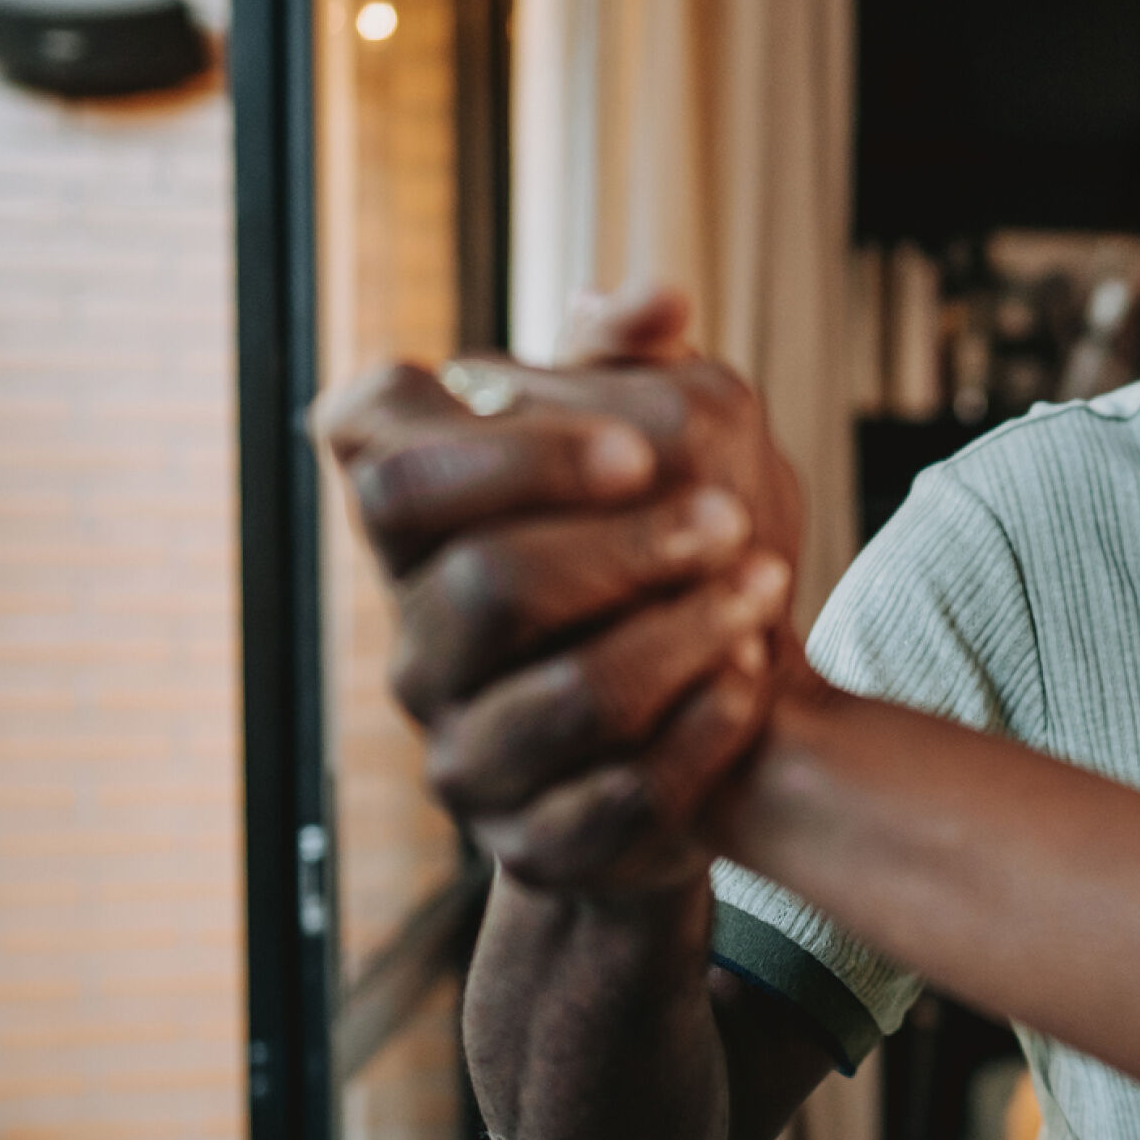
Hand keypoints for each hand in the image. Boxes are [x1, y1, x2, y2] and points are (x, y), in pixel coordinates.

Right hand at [313, 286, 808, 893]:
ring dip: (681, 635)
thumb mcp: (643, 455)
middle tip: (733, 516)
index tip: (635, 447)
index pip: (373, 453)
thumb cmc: (649, 566)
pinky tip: (756, 681)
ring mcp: (466, 751)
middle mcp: (416, 645)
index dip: (502, 452)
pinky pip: (614, 796)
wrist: (681, 741)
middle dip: (625, 547)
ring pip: (559, 697)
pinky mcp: (535, 843)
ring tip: (767, 589)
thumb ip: (632, 374)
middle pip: (483, 585)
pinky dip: (700, 731)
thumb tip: (655, 297)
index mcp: (420, 532)